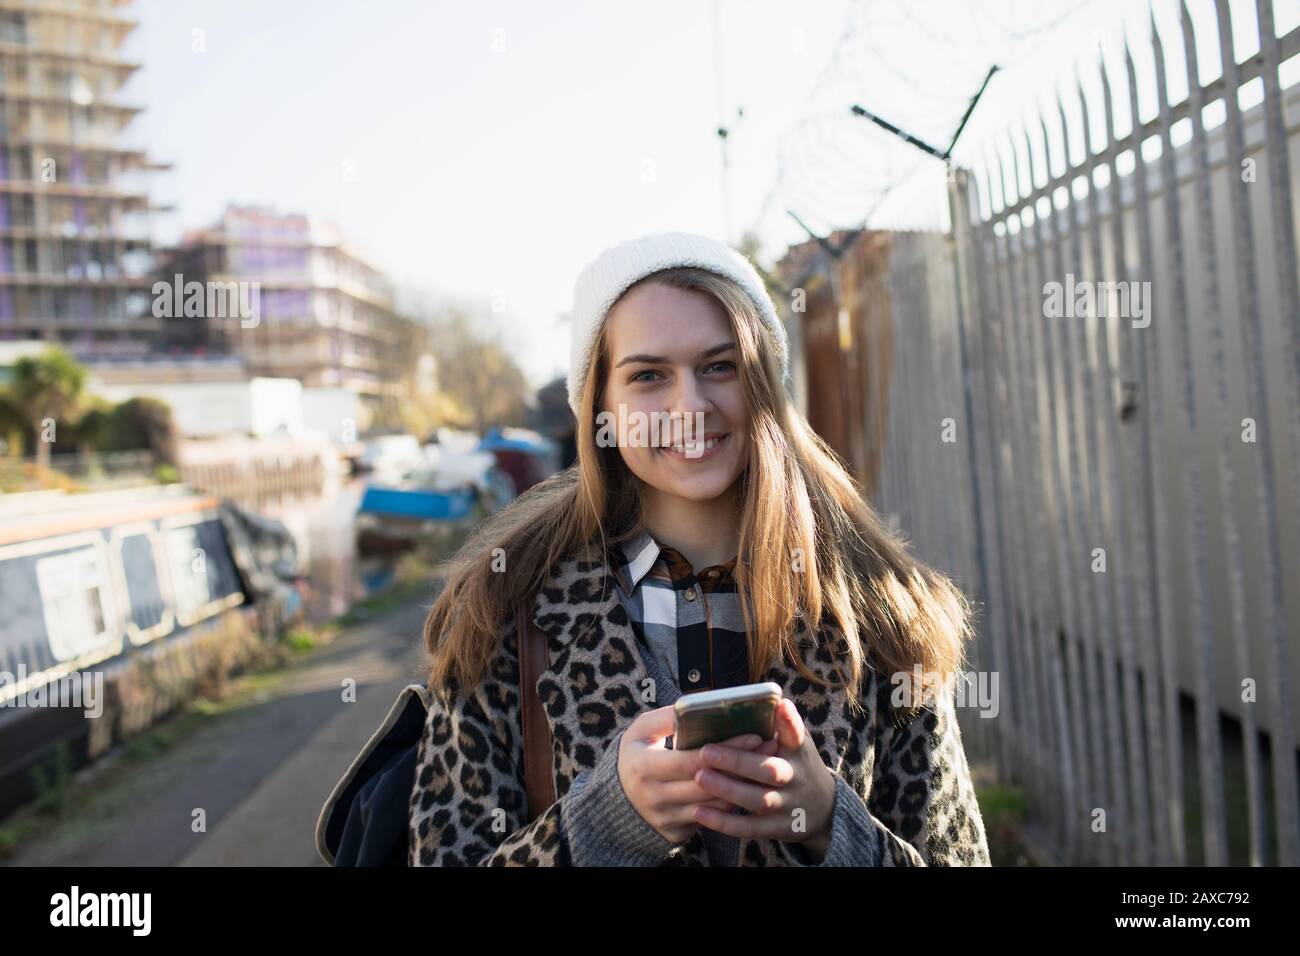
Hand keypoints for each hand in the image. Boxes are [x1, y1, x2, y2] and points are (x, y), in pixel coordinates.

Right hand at [617, 705, 767, 844]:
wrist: (619, 798)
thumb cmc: (637, 756)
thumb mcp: (641, 731)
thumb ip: (666, 718)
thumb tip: (695, 705)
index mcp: (645, 767)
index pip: (692, 760)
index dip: (725, 749)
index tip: (753, 735)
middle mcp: (654, 797)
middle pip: (708, 784)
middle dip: (741, 765)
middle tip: (769, 747)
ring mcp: (666, 818)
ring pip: (714, 805)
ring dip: (742, 784)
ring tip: (765, 763)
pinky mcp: (676, 833)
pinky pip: (711, 818)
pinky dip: (730, 802)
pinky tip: (746, 785)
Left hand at [690, 697, 837, 859]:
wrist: (824, 810)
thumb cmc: (796, 765)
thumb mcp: (795, 743)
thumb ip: (778, 725)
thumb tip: (752, 698)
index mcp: (798, 752)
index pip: (796, 734)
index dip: (790, 721)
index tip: (781, 705)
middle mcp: (795, 778)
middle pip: (769, 770)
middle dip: (738, 761)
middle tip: (706, 751)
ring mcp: (787, 806)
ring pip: (758, 800)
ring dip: (728, 789)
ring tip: (699, 777)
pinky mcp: (777, 829)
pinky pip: (749, 828)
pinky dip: (724, 822)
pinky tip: (699, 811)